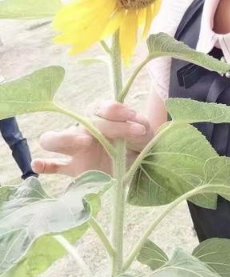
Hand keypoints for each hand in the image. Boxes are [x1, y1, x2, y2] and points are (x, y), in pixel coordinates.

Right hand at [31, 100, 153, 176]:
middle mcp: (86, 128)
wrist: (139, 165)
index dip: (115, 110)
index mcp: (102, 115)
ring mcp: (77, 149)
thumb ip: (138, 124)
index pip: (101, 107)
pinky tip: (38, 164)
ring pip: (56, 138)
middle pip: (79, 120)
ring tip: (84, 142)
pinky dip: (44, 164)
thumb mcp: (144, 130)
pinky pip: (54, 166)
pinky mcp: (75, 168)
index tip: (132, 117)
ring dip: (64, 137)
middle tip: (115, 130)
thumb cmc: (139, 142)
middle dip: (96, 123)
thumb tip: (135, 124)